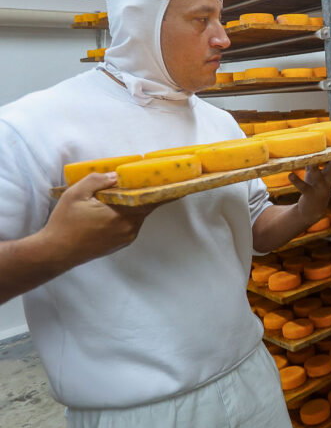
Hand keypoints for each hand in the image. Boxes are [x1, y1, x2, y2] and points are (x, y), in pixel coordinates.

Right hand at [39, 172, 163, 268]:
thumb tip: (116, 176)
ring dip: (132, 205)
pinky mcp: (120, 244)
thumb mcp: (76, 194)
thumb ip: (98, 181)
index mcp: (123, 214)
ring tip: (117, 195)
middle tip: (144, 180)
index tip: (178, 184)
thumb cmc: (65, 223)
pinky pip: (129, 224)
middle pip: (144, 206)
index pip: (151, 200)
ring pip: (136, 215)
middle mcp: (130, 228)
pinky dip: (126, 215)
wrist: (55, 252)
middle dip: (144, 193)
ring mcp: (126, 237)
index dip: (163, 190)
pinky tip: (111, 210)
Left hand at [289, 160, 330, 226]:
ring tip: (310, 159)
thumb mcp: (314, 174)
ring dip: (313, 165)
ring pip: (317, 173)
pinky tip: (290, 174)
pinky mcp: (309, 194)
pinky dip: (296, 180)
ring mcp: (319, 187)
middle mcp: (327, 179)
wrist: (312, 211)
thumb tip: (309, 148)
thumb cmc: (313, 188)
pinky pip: (303, 186)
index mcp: (330, 173)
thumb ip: (313, 162)